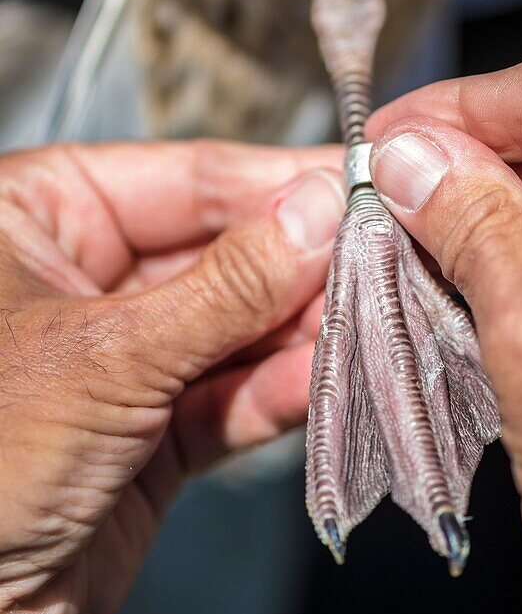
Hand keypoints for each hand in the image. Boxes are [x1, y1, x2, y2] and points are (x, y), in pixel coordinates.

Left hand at [0, 140, 343, 613]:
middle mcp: (87, 277)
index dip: (279, 183)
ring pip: (239, 328)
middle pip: (226, 252)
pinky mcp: (155, 434)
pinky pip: (232, 397)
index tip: (362, 185)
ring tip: (374, 320)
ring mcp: (127, 359)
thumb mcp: (106, 353)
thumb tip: (317, 212)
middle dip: (303, 264)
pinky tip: (329, 378)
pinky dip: (281, 393)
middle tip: (386, 258)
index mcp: (42, 215)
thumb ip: (225, 286)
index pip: (188, 179)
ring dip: (305, 332)